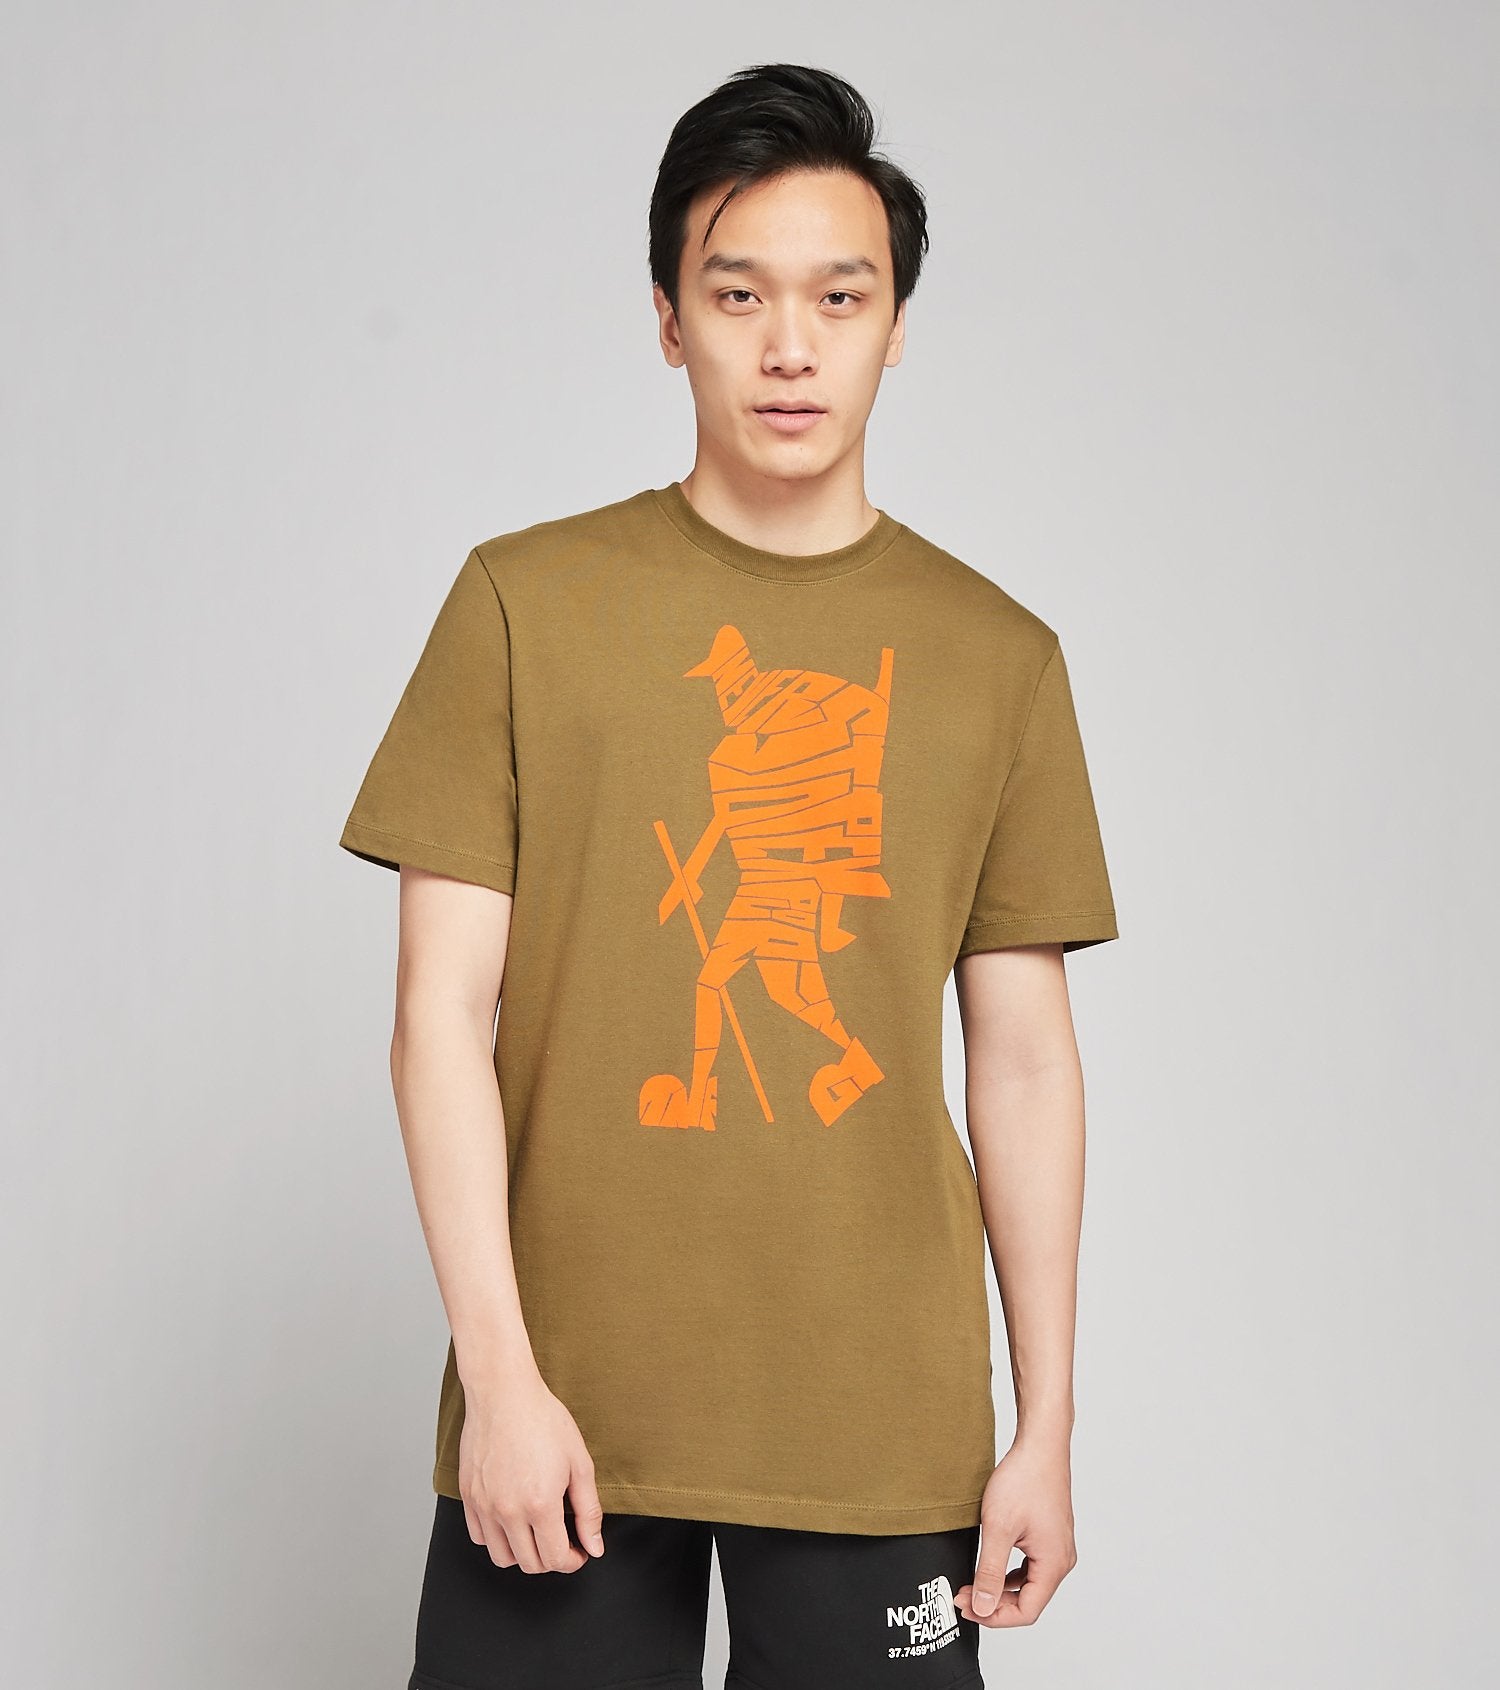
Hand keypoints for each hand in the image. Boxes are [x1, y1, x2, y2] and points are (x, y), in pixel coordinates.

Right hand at [456, 1367, 606, 1572]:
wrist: (504, 1393)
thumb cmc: (544, 1420)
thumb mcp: (579, 1463)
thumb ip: (589, 1511)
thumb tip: (594, 1547)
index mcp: (540, 1505)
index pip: (555, 1559)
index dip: (573, 1562)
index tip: (579, 1552)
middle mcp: (508, 1511)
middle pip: (530, 1564)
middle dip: (551, 1559)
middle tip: (562, 1540)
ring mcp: (484, 1505)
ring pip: (502, 1557)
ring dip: (523, 1553)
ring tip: (536, 1532)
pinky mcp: (468, 1496)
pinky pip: (479, 1537)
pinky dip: (497, 1538)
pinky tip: (512, 1519)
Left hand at [952, 1439, 1076, 1627]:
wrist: (1040, 1445)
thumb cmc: (1024, 1479)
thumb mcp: (998, 1528)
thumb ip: (989, 1571)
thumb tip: (982, 1607)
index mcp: (1054, 1564)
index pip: (1026, 1611)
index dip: (993, 1616)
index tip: (965, 1606)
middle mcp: (1061, 1560)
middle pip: (1028, 1601)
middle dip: (994, 1603)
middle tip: (963, 1594)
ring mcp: (1057, 1548)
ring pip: (1029, 1585)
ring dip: (1000, 1588)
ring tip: (972, 1582)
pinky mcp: (1050, 1536)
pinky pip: (1031, 1567)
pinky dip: (1009, 1573)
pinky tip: (990, 1566)